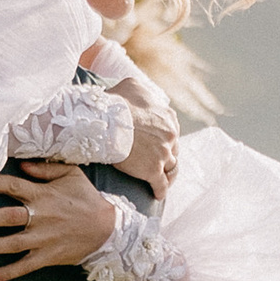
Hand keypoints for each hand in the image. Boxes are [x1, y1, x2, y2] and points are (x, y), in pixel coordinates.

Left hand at [0, 162, 119, 280]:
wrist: (109, 228)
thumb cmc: (87, 198)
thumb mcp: (71, 174)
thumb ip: (45, 168)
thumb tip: (22, 166)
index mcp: (43, 194)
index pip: (12, 186)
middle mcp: (41, 216)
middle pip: (8, 217)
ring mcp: (44, 238)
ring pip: (13, 243)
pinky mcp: (49, 256)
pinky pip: (26, 266)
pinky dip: (8, 273)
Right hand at [114, 79, 180, 201]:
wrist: (106, 122)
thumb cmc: (116, 102)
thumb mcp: (132, 86)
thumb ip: (142, 91)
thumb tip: (140, 93)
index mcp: (168, 117)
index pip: (171, 131)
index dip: (164, 138)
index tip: (158, 143)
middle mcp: (170, 135)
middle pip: (173, 149)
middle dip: (167, 155)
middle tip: (158, 161)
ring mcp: (163, 154)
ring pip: (171, 168)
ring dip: (167, 173)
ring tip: (163, 179)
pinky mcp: (153, 171)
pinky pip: (161, 185)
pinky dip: (160, 190)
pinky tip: (157, 194)